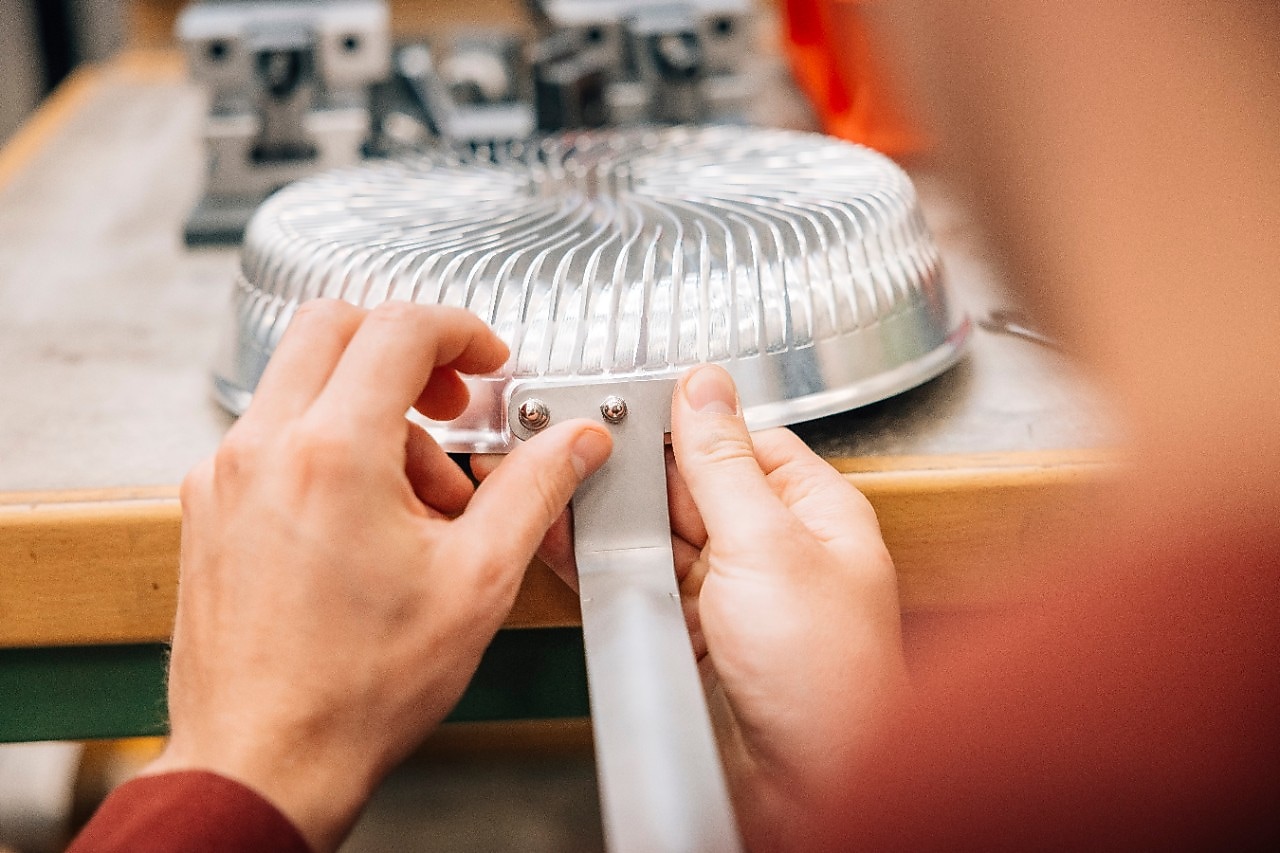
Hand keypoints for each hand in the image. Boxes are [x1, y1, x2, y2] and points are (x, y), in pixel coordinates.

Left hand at [145, 300, 611, 851]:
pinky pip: (273, 435)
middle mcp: (262, 449)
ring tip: (422, 499)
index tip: (486, 362)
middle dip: (406, 351)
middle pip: (335, 328)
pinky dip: (328, 446)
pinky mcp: (209, 507)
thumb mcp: (477, 581)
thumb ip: (534, 490)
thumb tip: (575, 443)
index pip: (398, 328)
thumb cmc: (355, 689)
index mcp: (331, 453)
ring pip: (302, 383)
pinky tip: (369, 521)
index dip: (460, 331)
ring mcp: (224, 476)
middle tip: (451, 403)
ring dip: (371, 410)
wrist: (263, 762)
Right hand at [479, 365, 906, 850]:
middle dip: (639, 472)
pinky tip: (572, 542)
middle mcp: (776, 547)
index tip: (631, 406)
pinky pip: (648, 584)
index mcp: (814, 510)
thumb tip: (703, 386)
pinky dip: (609, 564)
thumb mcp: (766, 544)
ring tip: (563, 491)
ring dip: (617, 517)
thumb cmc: (824, 675)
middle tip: (579, 448)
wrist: (809, 788)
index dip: (686, 422)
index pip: (744, 440)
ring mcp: (735, 593)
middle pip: (695, 485)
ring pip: (665, 536)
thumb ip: (722, 462)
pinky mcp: (698, 633)